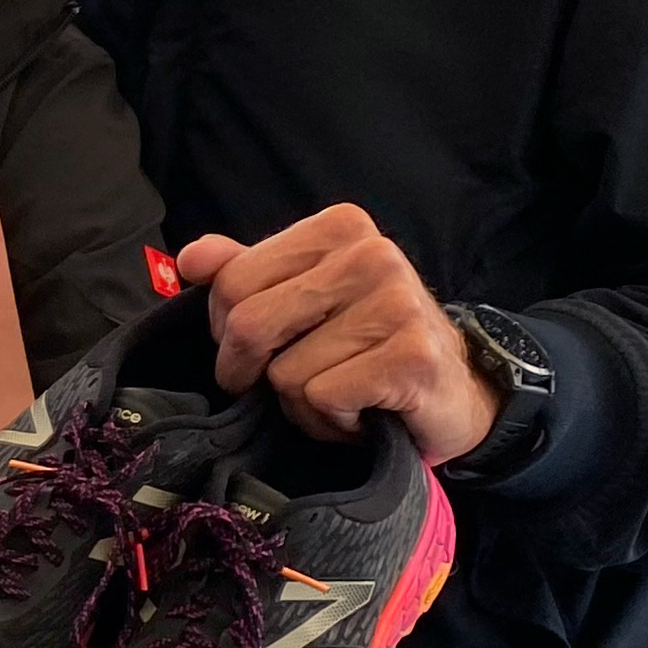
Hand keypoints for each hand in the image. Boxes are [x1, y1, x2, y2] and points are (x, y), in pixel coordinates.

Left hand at [174, 205, 497, 461]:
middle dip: (256, 371)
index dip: (228, 329)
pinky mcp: (411, 357)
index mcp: (340, 228)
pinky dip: (332, 420)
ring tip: (344, 392)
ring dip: (303, 402)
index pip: (231, 280)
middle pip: (248, 325)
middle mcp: (372, 255)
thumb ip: (245, 273)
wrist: (455, 395)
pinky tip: (365, 410)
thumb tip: (191, 259)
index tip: (262, 348)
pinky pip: (321, 398)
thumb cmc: (369, 347)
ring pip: (284, 372)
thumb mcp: (305, 301)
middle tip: (297, 379)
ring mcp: (397, 303)